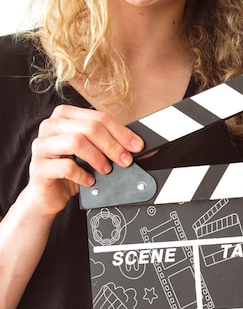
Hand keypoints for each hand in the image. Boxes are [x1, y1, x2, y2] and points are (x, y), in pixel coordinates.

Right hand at [27, 105, 143, 214]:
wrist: (49, 193)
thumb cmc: (70, 168)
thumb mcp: (92, 152)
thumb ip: (110, 143)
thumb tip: (137, 145)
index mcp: (65, 116)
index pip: (99, 117)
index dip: (121, 132)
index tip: (137, 146)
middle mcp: (51, 126)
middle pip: (90, 128)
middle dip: (113, 145)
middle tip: (125, 160)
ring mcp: (41, 145)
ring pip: (76, 142)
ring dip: (98, 158)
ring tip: (106, 169)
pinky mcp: (38, 167)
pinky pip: (66, 167)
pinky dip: (83, 174)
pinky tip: (89, 180)